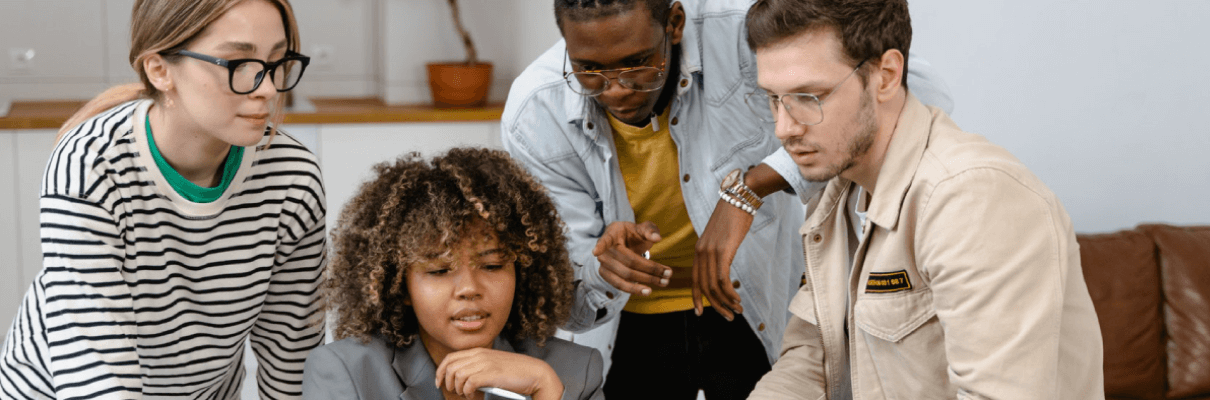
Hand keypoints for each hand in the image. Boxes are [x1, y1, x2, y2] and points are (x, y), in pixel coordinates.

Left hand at [435, 348, 563, 399]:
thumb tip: (462, 376)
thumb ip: (478, 365)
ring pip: (457, 376)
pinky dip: (466, 392)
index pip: (451, 358)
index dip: (440, 371)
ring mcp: (485, 364)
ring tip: (465, 394)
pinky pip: (468, 384)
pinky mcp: (491, 374)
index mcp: (479, 351)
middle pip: (450, 367)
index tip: (439, 382)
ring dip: (457, 389)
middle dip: (446, 382)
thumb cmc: (515, 371)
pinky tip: (471, 395)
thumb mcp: (493, 363)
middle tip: (453, 391)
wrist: (534, 373)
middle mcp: (480, 355)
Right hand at [592, 221, 671, 295]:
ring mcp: (604, 265)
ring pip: (624, 276)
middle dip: (650, 269)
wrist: (622, 243)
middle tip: (668, 273)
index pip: (605, 240)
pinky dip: (634, 289)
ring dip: (644, 281)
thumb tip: (657, 237)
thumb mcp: (641, 228)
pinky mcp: (607, 276)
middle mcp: (605, 251)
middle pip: (628, 262)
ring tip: (662, 283)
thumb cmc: (632, 234)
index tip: (596, 252)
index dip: (600, 246)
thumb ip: (649, 230)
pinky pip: (620, 285)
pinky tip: (648, 290)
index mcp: (612, 234)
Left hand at [692, 198, 753, 320]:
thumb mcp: (720, 237)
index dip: (696, 298)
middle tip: (728, 316)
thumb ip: (718, 252)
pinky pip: (723, 278)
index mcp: (699, 250)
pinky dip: (729, 293)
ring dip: (726, 302)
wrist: (739, 198)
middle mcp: (701, 252)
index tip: (700, 313)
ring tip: (737, 310)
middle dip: (715, 306)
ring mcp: (711, 251)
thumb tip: (723, 266)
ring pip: (713, 286)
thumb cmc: (733, 217)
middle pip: (704, 287)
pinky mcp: (723, 251)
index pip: (694, 279)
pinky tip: (737, 299)